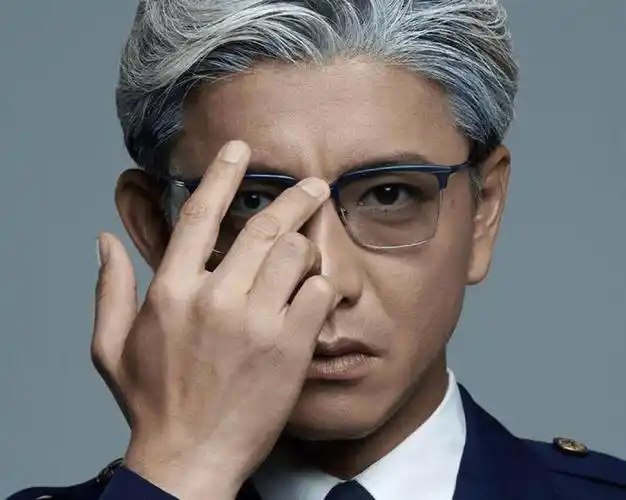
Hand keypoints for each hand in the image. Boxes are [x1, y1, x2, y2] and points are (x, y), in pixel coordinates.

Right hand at [91, 140, 335, 498]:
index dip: (223, 173)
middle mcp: (216, 298)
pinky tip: (313, 295)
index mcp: (172, 291)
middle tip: (313, 186)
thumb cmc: (153, 403)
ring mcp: (257, 321)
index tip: (241, 150)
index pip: (200, 213)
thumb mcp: (111, 347)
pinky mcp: (290, 346)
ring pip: (296, 254)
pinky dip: (320, 287)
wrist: (191, 459)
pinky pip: (318, 293)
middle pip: (264, 227)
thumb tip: (104, 240)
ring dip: (307, 246)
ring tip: (310, 250)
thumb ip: (109, 288)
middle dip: (295, 199)